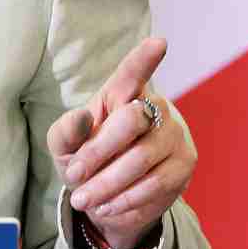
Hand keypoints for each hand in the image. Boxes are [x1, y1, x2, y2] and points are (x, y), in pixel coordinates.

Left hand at [46, 37, 196, 248]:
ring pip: (140, 158)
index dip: (144, 59)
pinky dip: (126, 198)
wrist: (108, 199)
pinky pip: (155, 183)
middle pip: (130, 120)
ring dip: (106, 184)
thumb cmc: (84, 160)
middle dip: (97, 152)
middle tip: (74, 175)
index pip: (132, 73)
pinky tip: (108, 205)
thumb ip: (65, 131)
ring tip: (83, 199)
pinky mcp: (184, 164)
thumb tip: (83, 118)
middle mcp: (153, 106)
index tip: (158, 43)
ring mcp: (173, 134)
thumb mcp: (63, 147)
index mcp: (120, 93)